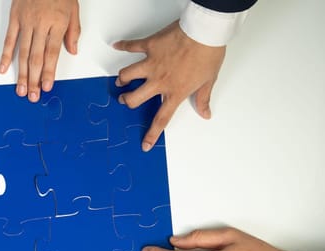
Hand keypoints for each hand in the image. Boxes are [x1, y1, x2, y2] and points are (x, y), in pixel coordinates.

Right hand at [0, 0, 80, 102]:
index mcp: (57, 24)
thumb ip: (73, 31)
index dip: (48, 72)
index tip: (46, 87)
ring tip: (20, 89)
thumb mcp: (73, 8)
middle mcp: (41, 25)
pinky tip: (4, 69)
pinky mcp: (15, 18)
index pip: (52, 54)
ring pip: (23, 53)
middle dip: (34, 79)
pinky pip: (9, 39)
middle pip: (36, 57)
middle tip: (32, 96)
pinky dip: (6, 55)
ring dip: (21, 73)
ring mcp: (26, 22)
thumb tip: (73, 51)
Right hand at [113, 20, 225, 150]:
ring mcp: (152, 63)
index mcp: (175, 91)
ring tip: (120, 81)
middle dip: (127, 101)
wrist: (204, 32)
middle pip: (135, 98)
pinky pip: (132, 46)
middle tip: (125, 100)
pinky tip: (117, 45)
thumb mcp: (208, 80)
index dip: (152, 134)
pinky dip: (123, 46)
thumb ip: (202, 98)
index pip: (161, 119)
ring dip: (122, 79)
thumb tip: (205, 113)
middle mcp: (159, 80)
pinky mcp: (149, 46)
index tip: (145, 144)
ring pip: (127, 75)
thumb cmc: (208, 54)